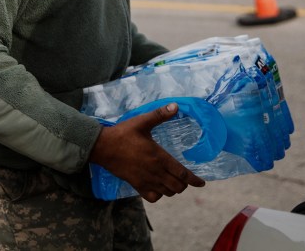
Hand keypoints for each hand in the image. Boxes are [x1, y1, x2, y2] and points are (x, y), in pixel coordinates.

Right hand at [88, 102, 205, 202]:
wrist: (103, 147)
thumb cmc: (123, 133)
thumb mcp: (142, 122)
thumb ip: (160, 115)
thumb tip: (175, 106)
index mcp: (159, 157)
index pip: (183, 173)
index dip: (194, 180)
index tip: (201, 183)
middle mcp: (155, 172)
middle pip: (177, 186)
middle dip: (184, 183)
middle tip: (185, 177)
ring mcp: (145, 180)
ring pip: (167, 192)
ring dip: (173, 188)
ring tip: (173, 181)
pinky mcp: (136, 185)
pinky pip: (153, 197)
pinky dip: (159, 195)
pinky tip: (158, 187)